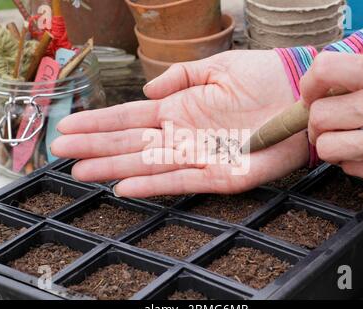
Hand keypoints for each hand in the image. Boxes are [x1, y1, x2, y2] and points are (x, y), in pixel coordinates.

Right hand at [52, 50, 308, 197]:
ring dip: (114, 167)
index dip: (99, 123)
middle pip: (131, 142)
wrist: (301, 93)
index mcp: (181, 109)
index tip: (70, 128)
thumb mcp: (216, 67)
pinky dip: (154, 184)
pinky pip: (183, 181)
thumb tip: (147, 93)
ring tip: (82, 171)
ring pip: (149, 164)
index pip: (130, 118)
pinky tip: (125, 186)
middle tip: (61, 152)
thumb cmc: (263, 77)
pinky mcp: (223, 174)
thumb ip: (180, 77)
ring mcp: (201, 155)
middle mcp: (184, 134)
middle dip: (96, 146)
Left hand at [301, 52, 362, 197]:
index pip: (326, 69)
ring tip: (352, 139)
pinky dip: (354, 162)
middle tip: (331, 121)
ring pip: (326, 148)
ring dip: (333, 144)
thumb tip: (324, 85)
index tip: (312, 93)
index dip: (310, 83)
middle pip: (318, 116)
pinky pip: (348, 169)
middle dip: (318, 121)